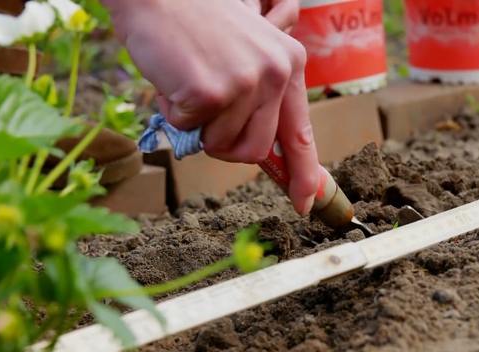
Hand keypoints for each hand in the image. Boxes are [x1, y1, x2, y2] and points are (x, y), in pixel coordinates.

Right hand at [104, 0, 317, 214]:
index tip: (306, 203)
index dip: (304, 173)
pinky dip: (173, 112)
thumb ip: (260, 96)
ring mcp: (244, 83)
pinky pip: (187, 131)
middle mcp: (275, 73)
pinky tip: (173, 77)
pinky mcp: (211, 92)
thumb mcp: (245, 52)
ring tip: (189, 82)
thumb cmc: (195, 23)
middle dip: (225, 144)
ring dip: (197, 126)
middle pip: (255, 151)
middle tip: (204, 111)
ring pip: (220, 146)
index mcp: (289, 63)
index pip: (301, 132)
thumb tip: (261, 150)